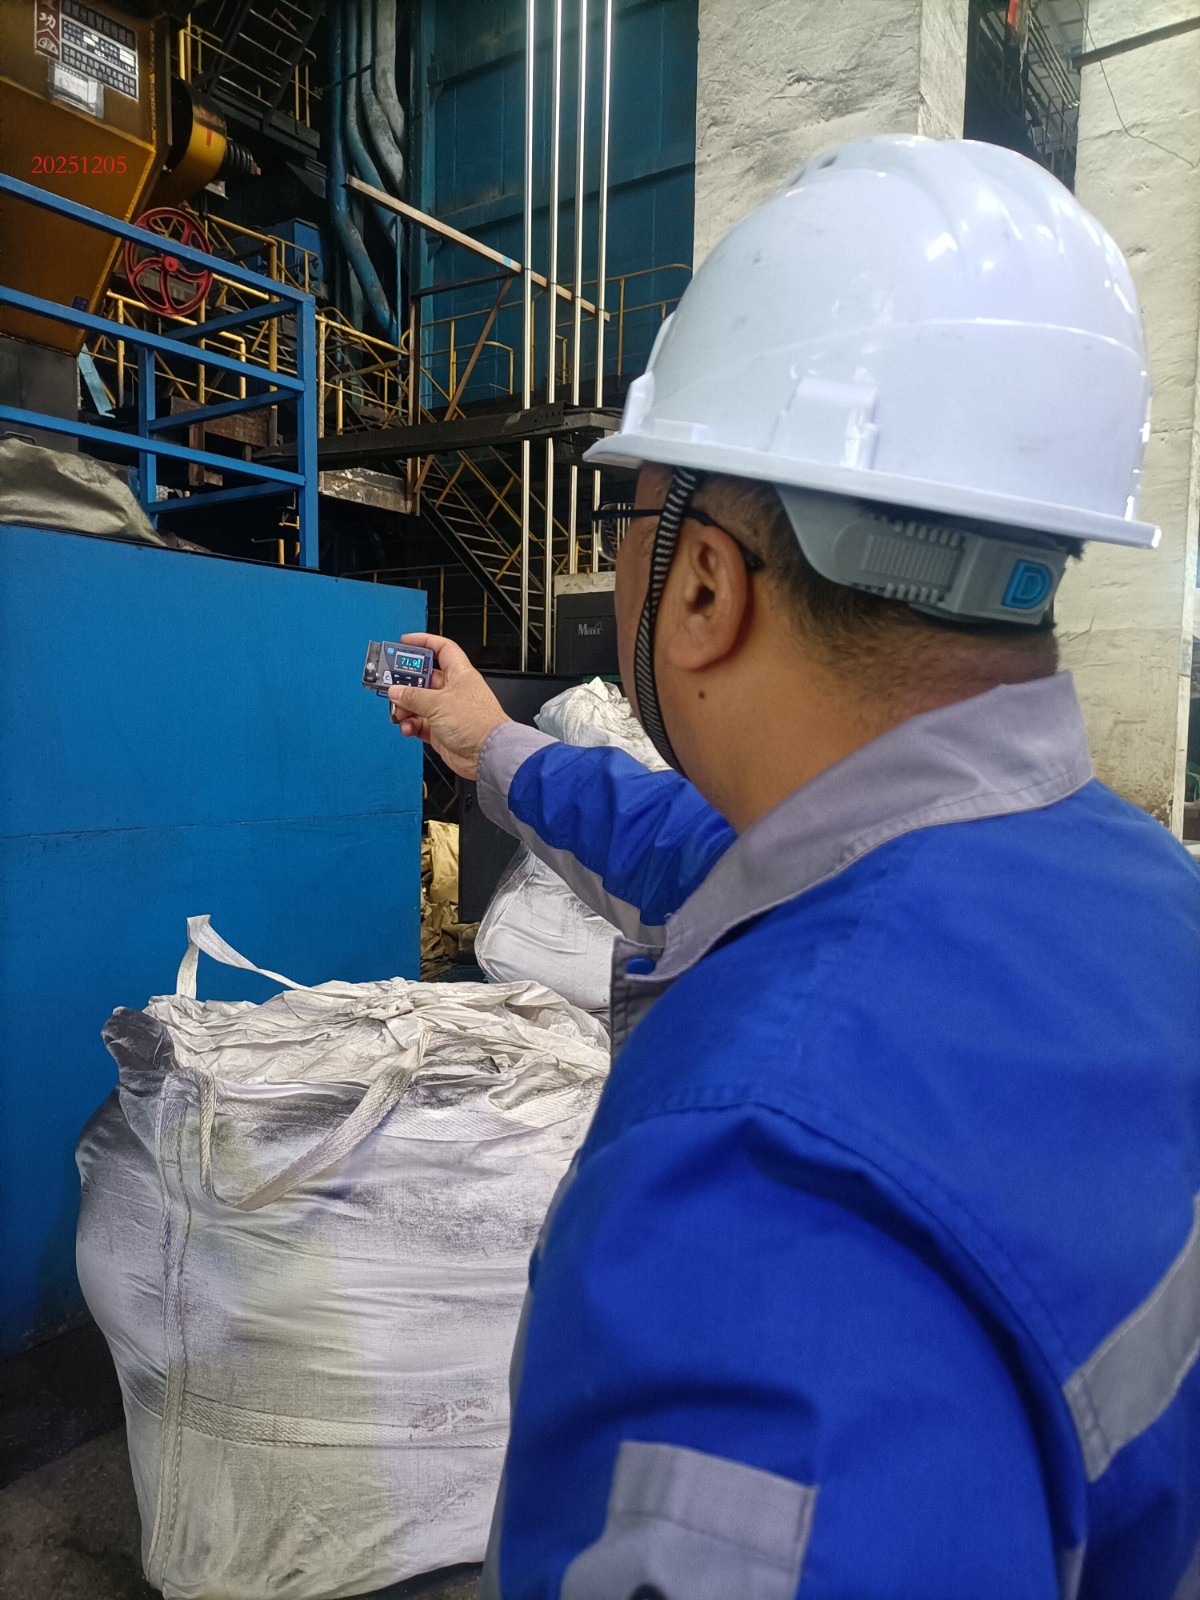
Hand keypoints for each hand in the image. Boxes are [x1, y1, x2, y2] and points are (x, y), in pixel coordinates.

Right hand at [387, 633, 509, 780]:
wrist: (486, 755)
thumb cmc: (477, 723)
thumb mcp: (438, 703)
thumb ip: (413, 696)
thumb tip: (395, 690)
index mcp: (459, 674)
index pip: (442, 649)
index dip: (424, 642)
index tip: (405, 642)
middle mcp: (452, 690)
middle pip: (424, 678)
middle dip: (405, 681)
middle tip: (389, 683)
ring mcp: (446, 711)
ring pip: (417, 703)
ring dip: (405, 707)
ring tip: (398, 711)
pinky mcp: (440, 730)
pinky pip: (418, 723)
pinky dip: (410, 724)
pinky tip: (407, 727)